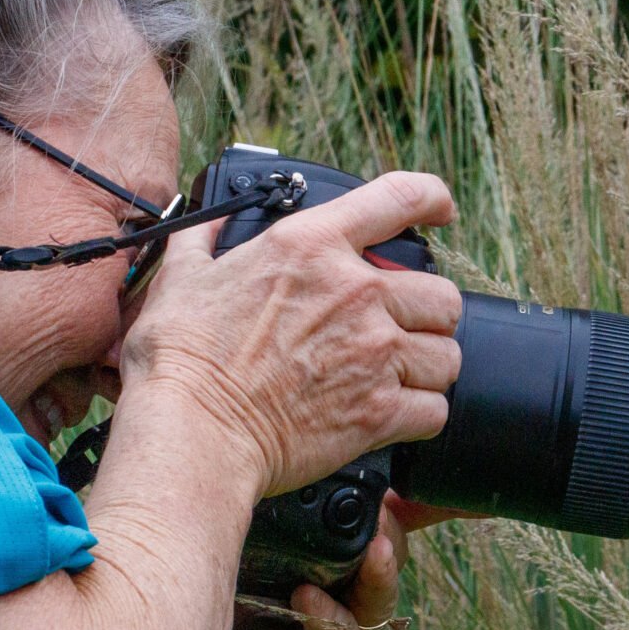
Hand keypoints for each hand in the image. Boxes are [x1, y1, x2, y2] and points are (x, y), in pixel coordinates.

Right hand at [119, 172, 462, 499]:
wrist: (193, 431)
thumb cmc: (182, 360)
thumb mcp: (182, 277)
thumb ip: (204, 240)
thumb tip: (206, 222)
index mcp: (311, 246)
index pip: (398, 198)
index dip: (432, 198)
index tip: (443, 210)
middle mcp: (355, 293)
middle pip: (442, 295)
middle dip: (428, 315)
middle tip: (403, 330)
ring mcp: (374, 352)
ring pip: (447, 355)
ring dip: (427, 368)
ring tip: (398, 378)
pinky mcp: (380, 411)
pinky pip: (435, 409)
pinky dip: (420, 415)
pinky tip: (394, 415)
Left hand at [183, 493, 420, 629]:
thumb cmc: (173, 577)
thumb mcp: (219, 518)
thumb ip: (252, 487)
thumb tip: (274, 433)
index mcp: (304, 543)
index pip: (361, 518)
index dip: (395, 503)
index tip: (403, 484)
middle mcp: (319, 583)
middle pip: (384, 554)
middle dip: (391, 533)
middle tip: (383, 514)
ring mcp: (320, 628)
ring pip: (378, 603)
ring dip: (382, 575)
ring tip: (375, 551)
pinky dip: (334, 623)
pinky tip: (307, 602)